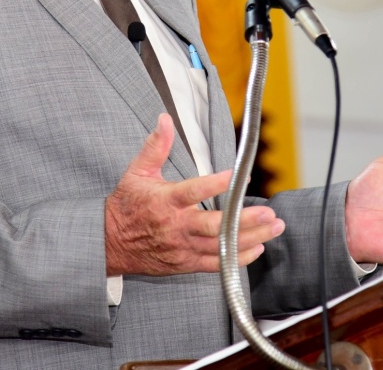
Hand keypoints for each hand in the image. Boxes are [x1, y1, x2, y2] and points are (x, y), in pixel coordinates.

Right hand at [105, 114, 285, 275]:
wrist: (109, 243)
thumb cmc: (126, 205)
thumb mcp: (137, 171)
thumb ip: (156, 146)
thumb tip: (165, 119)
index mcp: (165, 201)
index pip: (194, 191)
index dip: (218, 184)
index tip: (240, 176)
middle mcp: (176, 226)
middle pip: (214, 225)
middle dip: (244, 220)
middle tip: (268, 213)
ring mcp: (181, 247)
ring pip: (220, 246)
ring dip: (250, 238)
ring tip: (273, 227)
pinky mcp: (184, 263)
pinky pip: (215, 264)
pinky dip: (237, 257)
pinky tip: (257, 247)